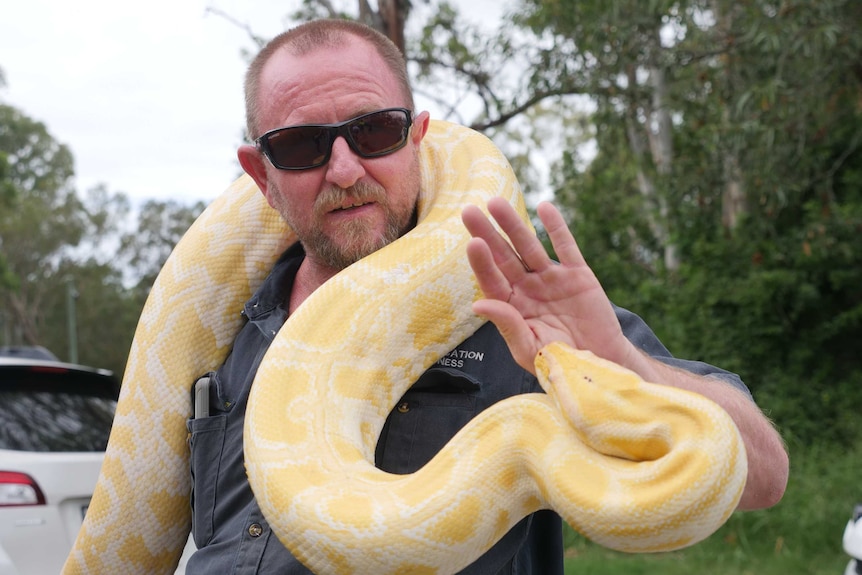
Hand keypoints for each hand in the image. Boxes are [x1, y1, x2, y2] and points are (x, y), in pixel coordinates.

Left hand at [461, 198, 634, 374]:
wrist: (599, 363)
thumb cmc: (558, 362)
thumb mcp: (529, 349)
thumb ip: (507, 325)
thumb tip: (478, 304)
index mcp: (512, 307)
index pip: (492, 281)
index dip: (481, 263)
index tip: (472, 243)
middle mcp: (528, 288)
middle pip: (503, 257)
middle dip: (487, 234)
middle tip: (468, 212)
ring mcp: (552, 279)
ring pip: (529, 246)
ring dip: (514, 224)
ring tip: (496, 203)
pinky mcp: (578, 274)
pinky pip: (566, 247)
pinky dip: (556, 228)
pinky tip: (545, 207)